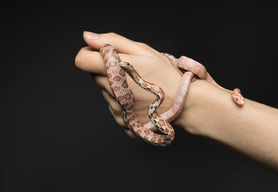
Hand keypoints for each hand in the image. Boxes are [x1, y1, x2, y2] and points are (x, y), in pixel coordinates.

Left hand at [75, 32, 189, 134]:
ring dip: (115, 85)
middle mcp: (111, 92)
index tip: (105, 54)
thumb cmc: (165, 74)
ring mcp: (116, 108)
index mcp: (114, 70)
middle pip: (94, 75)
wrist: (183, 102)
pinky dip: (122, 100)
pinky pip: (113, 105)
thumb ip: (112, 41)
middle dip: (107, 69)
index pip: (82, 60)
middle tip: (130, 69)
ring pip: (104, 90)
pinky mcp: (122, 120)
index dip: (90, 53)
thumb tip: (87, 36)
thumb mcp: (141, 50)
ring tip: (138, 85)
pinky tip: (138, 97)